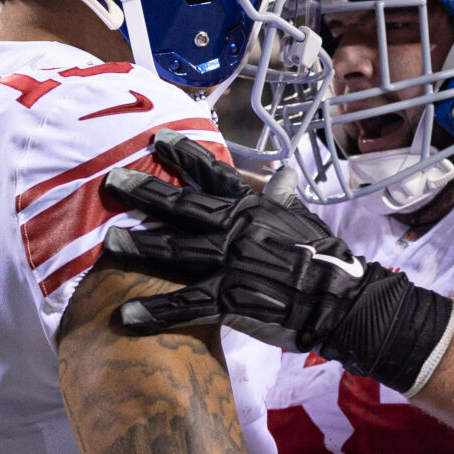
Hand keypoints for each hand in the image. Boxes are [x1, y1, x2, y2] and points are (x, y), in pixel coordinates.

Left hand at [100, 133, 453, 395]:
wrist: (342, 299)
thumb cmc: (326, 258)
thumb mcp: (306, 219)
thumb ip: (285, 198)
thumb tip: (284, 174)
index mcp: (253, 208)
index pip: (214, 173)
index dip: (184, 153)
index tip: (158, 138)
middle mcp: (236, 229)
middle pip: (183, 206)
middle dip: (146, 192)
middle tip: (113, 180)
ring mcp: (230, 263)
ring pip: (176, 249)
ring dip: (140, 244)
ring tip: (110, 241)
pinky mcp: (229, 299)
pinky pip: (185, 305)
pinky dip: (155, 311)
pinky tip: (125, 315)